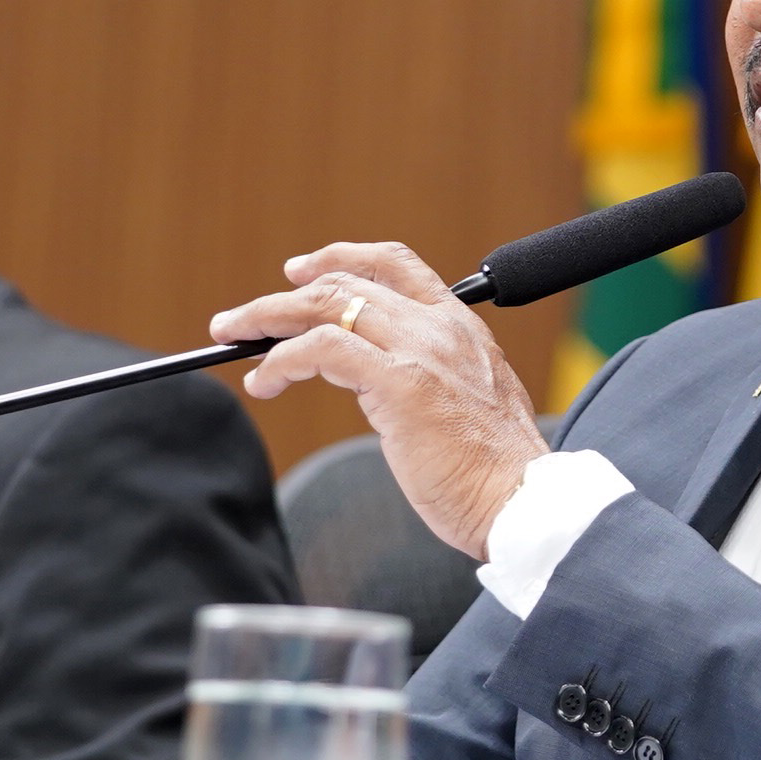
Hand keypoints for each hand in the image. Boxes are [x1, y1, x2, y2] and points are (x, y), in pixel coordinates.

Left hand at [210, 242, 549, 555]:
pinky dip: (282, 360)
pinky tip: (267, 381)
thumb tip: (378, 380)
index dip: (341, 259)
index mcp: (461, 327)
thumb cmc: (495, 472)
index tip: (302, 271)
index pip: (395, 265)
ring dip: (267, 319)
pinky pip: (321, 349)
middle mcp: (440, 327)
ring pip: (325, 305)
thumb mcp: (466, 402)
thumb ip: (430, 376)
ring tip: (235, 340)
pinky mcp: (399, 382)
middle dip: (284, 296)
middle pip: (346, 282)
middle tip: (243, 319)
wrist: (526, 501)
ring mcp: (420, 349)